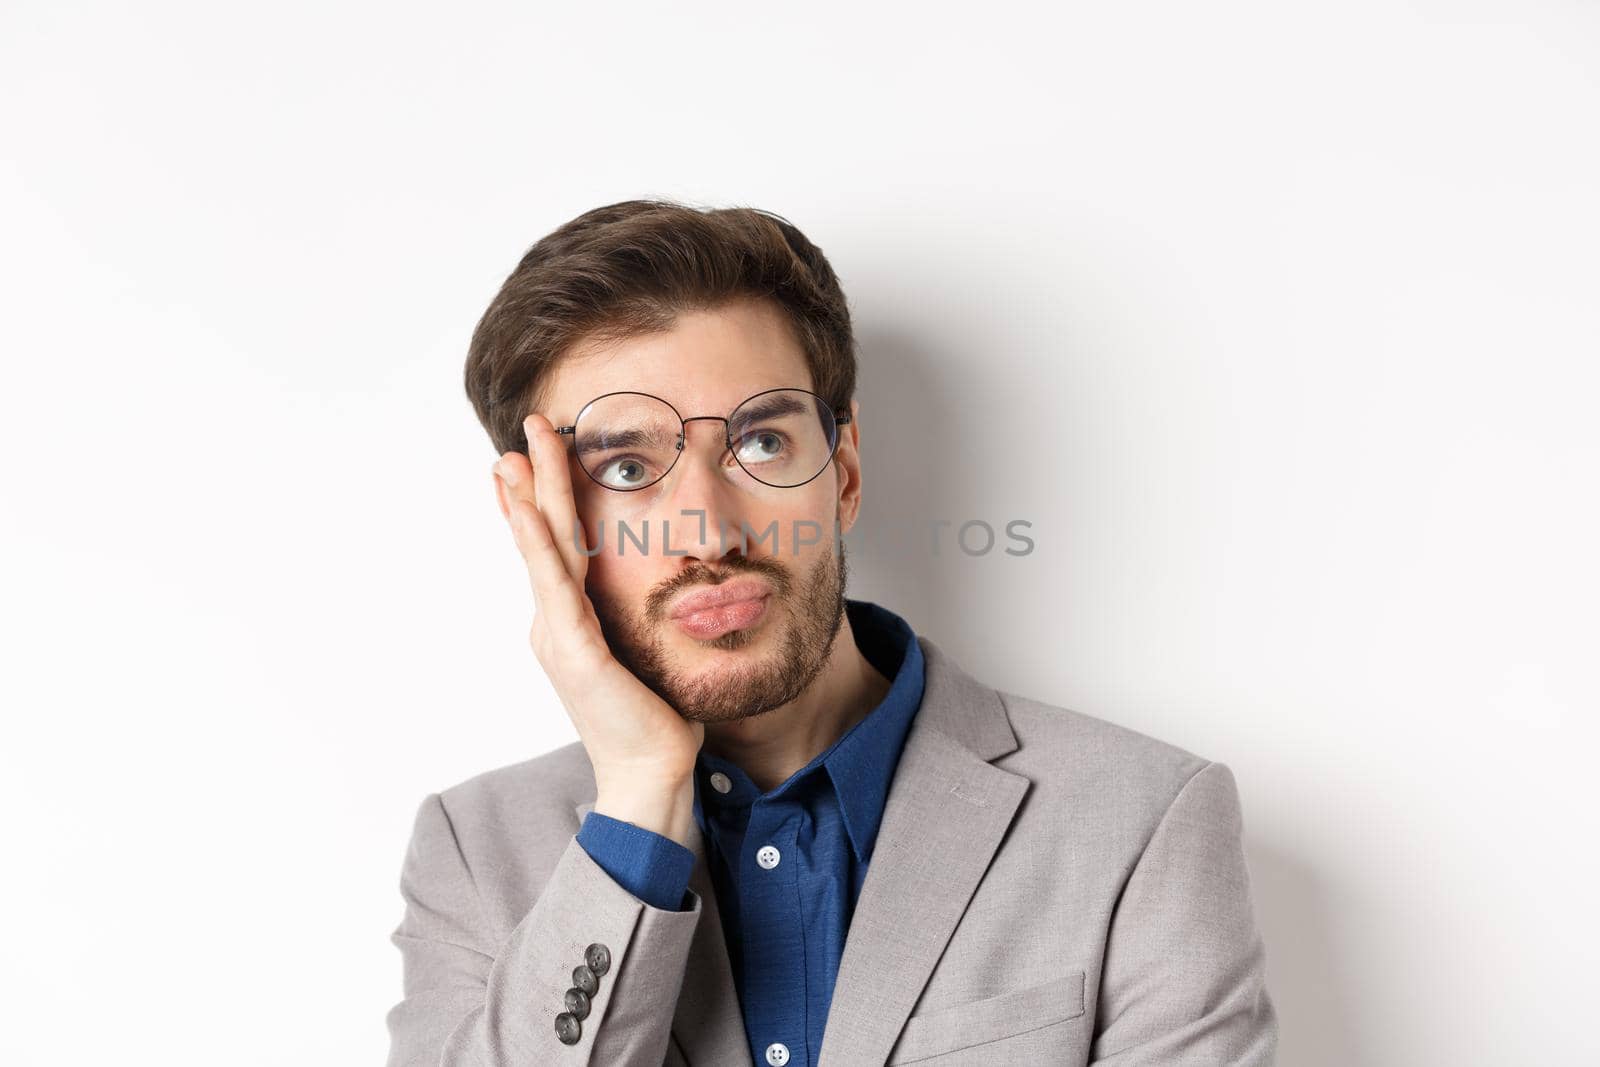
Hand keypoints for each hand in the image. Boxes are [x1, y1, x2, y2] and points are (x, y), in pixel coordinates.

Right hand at [493, 412, 701, 843]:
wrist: (652, 774)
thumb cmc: (655, 718)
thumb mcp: (642, 652)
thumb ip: (632, 620)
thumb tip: (648, 591)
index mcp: (570, 625)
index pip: (551, 550)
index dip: (537, 505)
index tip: (525, 463)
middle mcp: (555, 625)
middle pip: (540, 539)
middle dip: (529, 482)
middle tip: (521, 432)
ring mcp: (559, 637)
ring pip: (541, 552)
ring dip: (528, 498)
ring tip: (514, 454)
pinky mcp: (576, 652)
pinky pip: (554, 586)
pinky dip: (537, 544)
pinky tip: (527, 511)